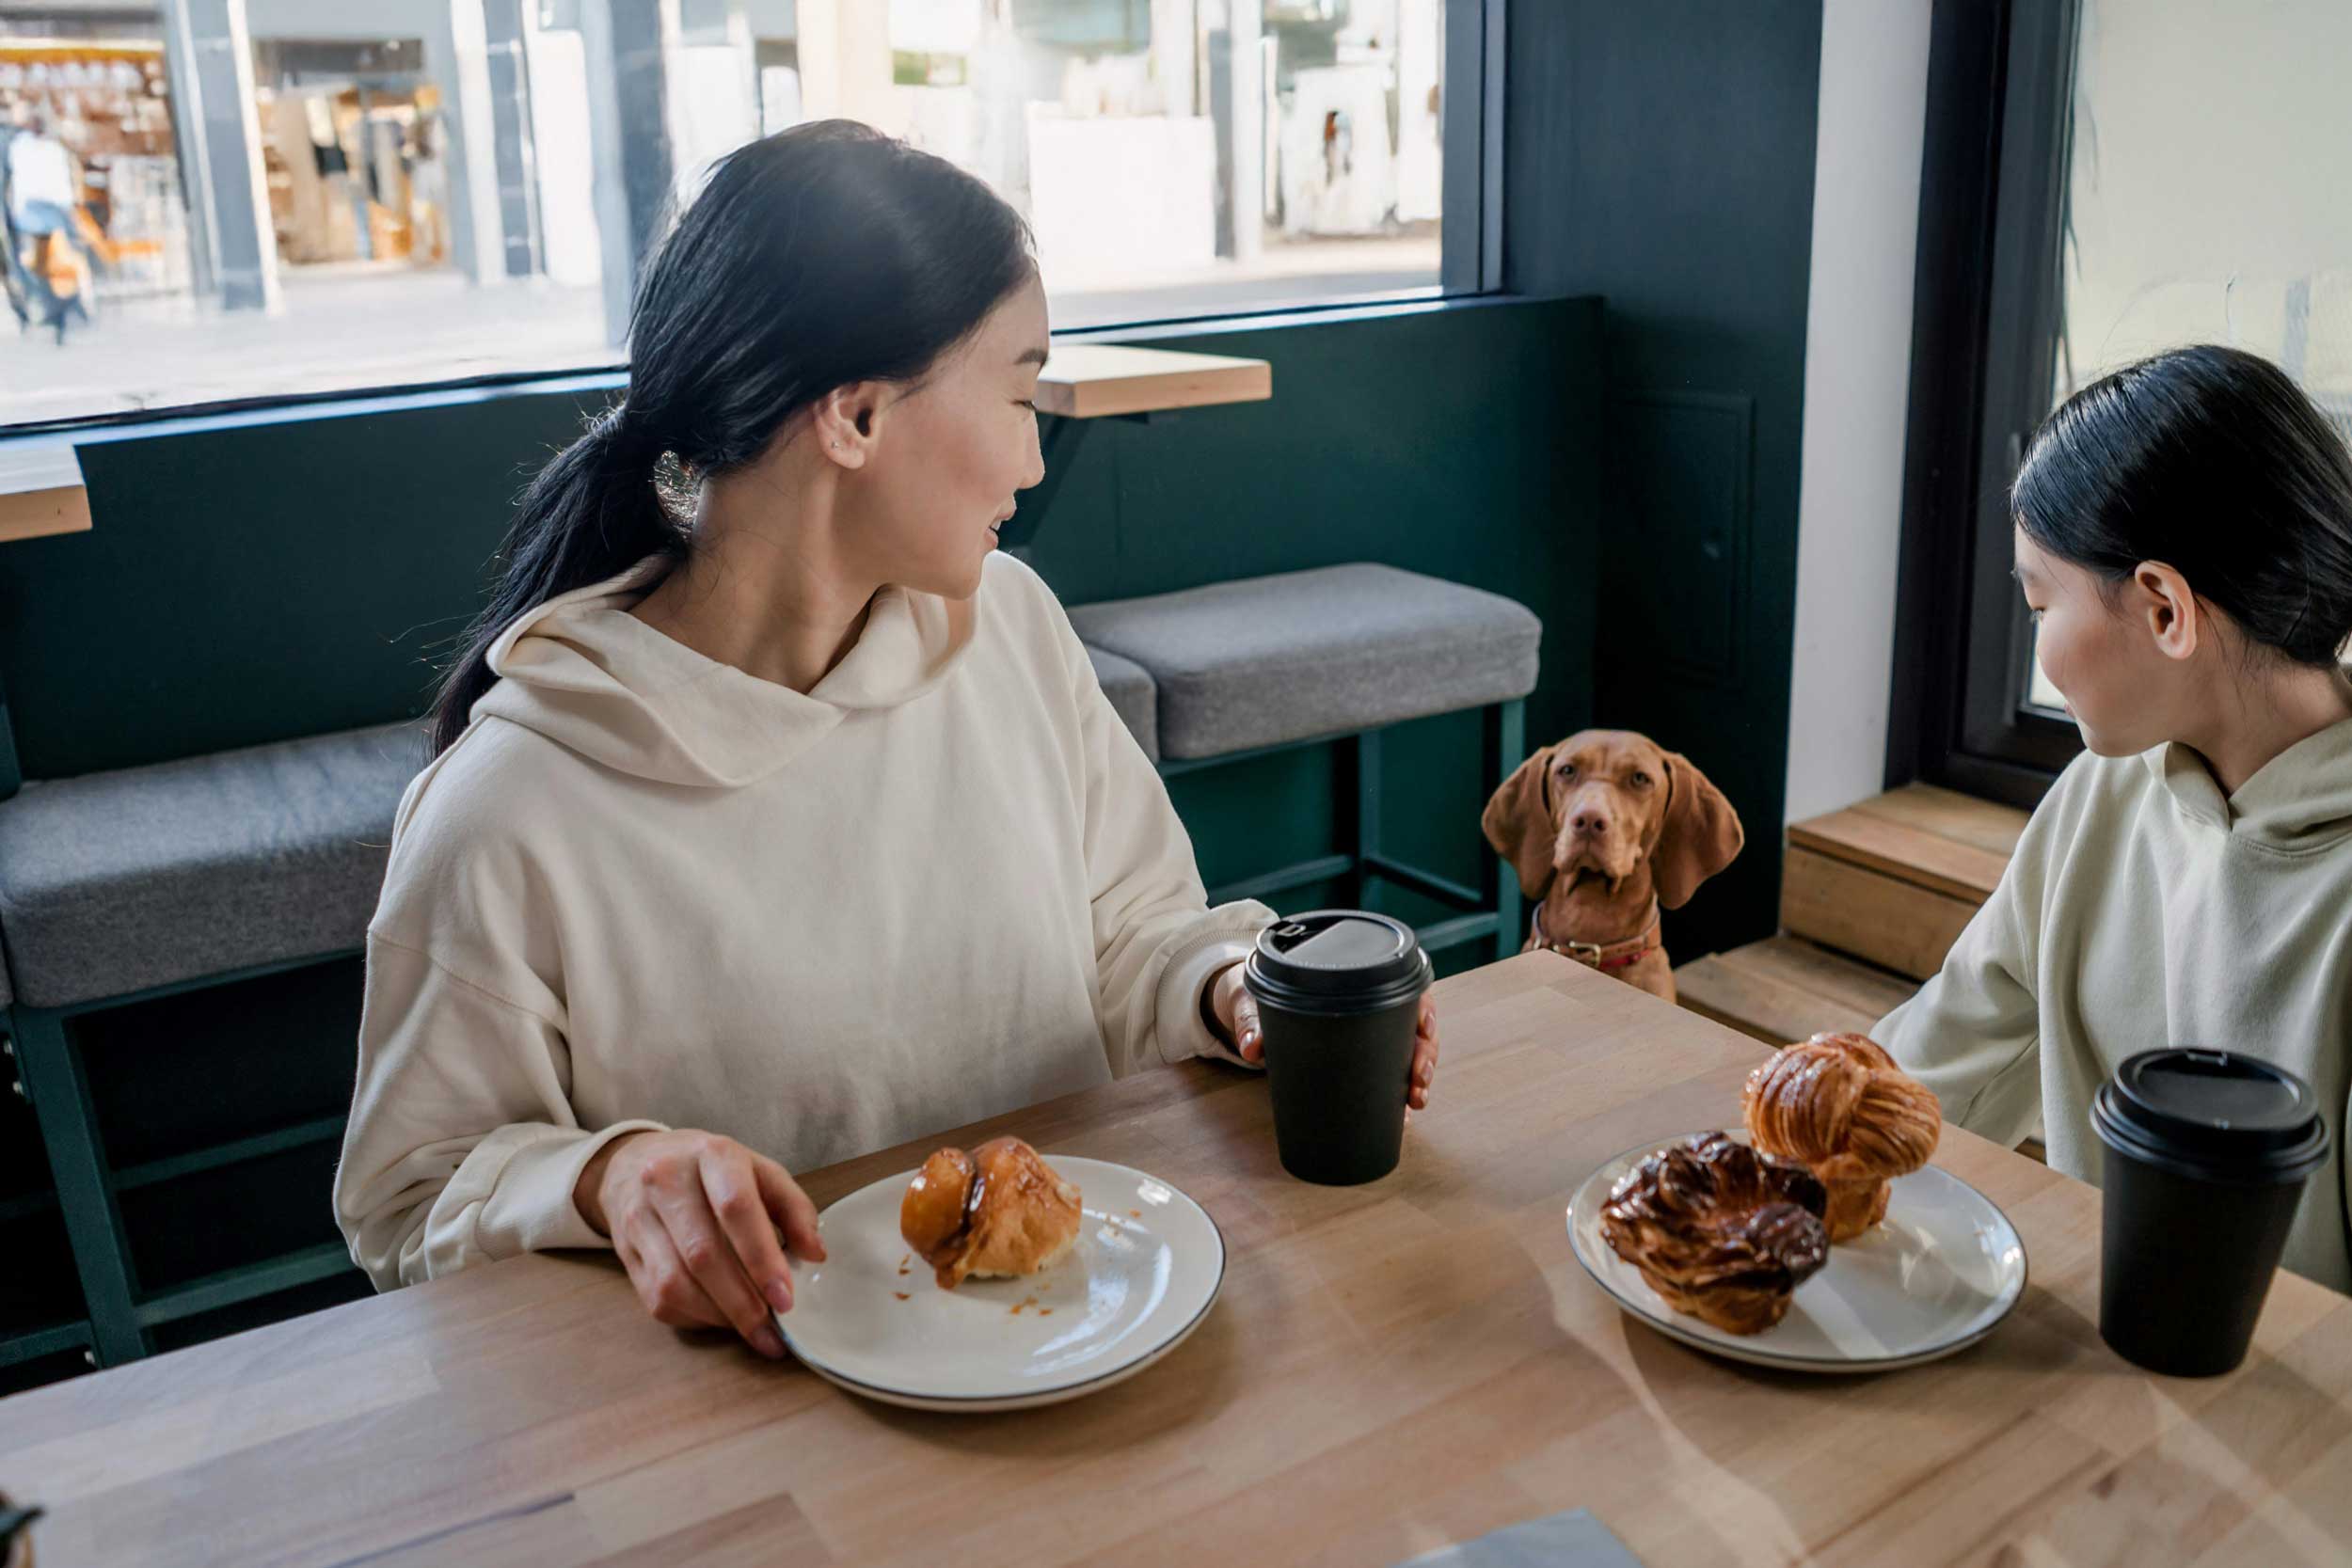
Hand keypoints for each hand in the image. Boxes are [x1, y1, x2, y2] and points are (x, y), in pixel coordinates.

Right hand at [574, 1128, 826, 1358]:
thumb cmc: (710, 1171)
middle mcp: (667, 1181)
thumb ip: (793, 1208)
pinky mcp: (624, 1251)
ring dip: (718, 1316)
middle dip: (743, 1302)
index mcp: (712, 1154)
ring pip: (675, 1283)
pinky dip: (693, 1317)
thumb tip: (815, 1254)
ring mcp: (638, 1216)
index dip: (762, 1258)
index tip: (785, 1298)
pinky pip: (656, 1298)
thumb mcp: (759, 1171)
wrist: (636, 1163)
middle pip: (703, 1253)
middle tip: (772, 1330)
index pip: (735, 1208)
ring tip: (751, 1330)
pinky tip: (719, 1318)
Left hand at [1208, 965, 1439, 1112]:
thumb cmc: (1260, 997)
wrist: (1249, 1012)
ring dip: (1419, 1079)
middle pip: (1414, 1030)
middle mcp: (1370, 1011)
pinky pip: (1387, 1078)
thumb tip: (1252, 1048)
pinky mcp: (1357, 1063)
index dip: (1423, 1010)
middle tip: (1418, 1080)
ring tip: (1415, 1102)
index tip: (1424, 1029)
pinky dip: (1398, 1098)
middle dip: (1425, 1056)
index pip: (1404, 991)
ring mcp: (1368, 1039)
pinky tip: (1403, 1117)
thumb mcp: (1255, 1003)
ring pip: (1408, 1056)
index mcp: (1356, 985)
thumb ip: (1253, 1021)